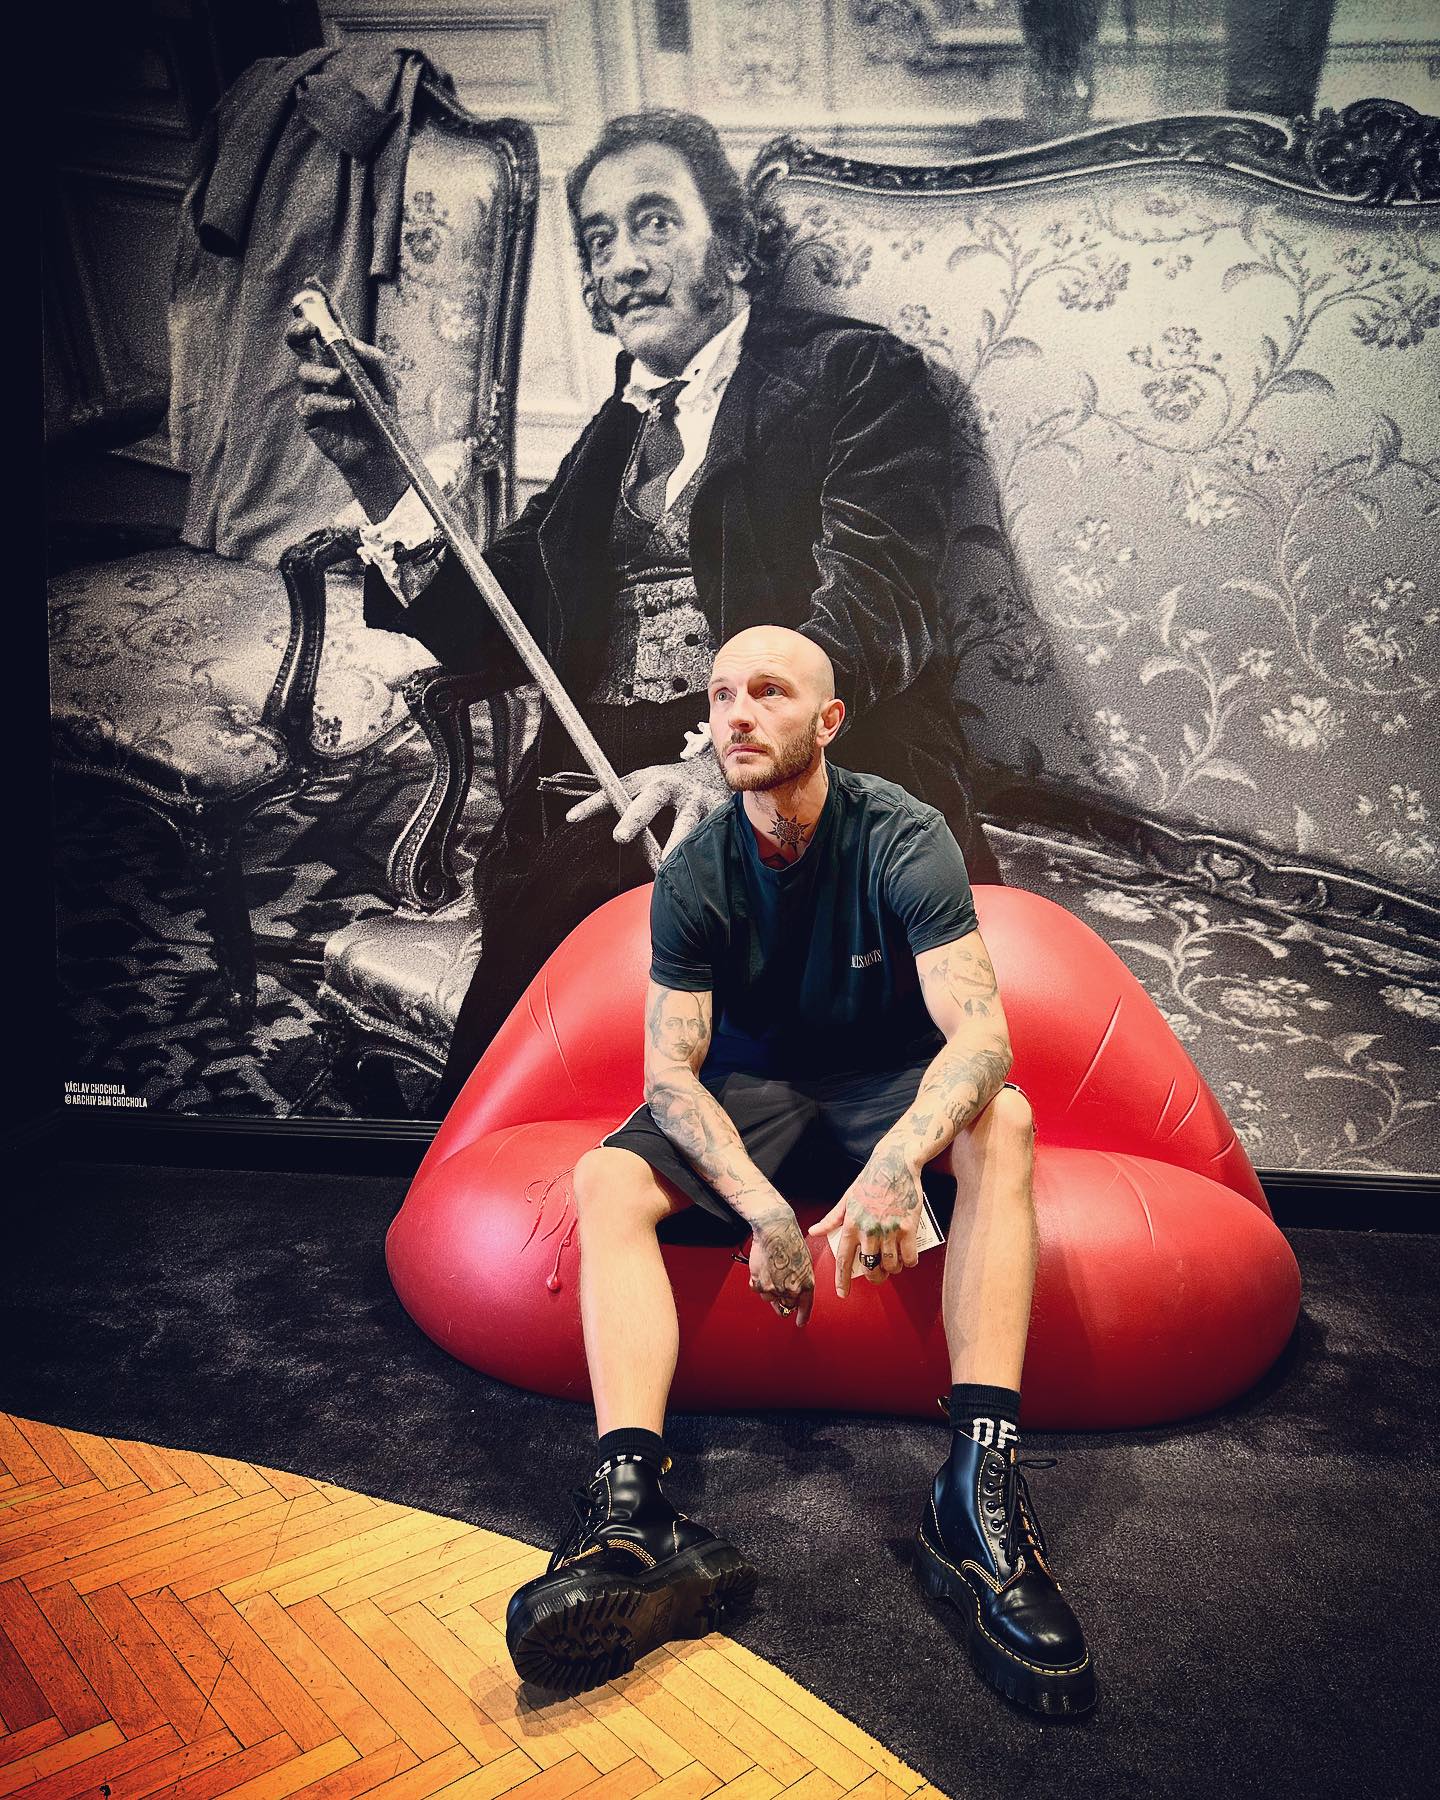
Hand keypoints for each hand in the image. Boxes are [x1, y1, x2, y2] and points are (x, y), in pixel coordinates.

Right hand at [286, 321, 405, 517]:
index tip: (309, 289)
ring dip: (322, 373)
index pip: (324, 328)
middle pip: (298, 343)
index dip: (316, 308)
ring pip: (304, 372)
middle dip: (299, 331)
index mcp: (337, 357)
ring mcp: (313, 392)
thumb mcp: (386, 382)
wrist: (379, 450)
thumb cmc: (380, 412)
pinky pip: (310, 402)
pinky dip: (329, 401)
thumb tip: (352, 343)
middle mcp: (321, 371)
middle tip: (309, 329)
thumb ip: (374, 358)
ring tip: (341, 380)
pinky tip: (347, 406)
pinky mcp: (310, 416)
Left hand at [566, 755, 728, 857]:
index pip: (616, 790)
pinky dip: (707, 850)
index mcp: (650, 779)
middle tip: (620, 836)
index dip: (594, 803)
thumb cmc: (676, 785)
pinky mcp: (720, 812)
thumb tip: (577, 818)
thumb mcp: (650, 784)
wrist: (720, 769)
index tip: (572, 817)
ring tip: (664, 863)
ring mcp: (698, 799)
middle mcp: (673, 786)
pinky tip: (701, 871)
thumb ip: (623, 802)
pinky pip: (713, 833)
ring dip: (674, 843)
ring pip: (686, 821)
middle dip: (635, 817)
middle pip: (651, 799)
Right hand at [746, 1205, 815, 1327]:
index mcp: (806, 1283)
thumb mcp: (804, 1262)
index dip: (802, 1316)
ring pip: (769, 1297)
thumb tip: (793, 1293)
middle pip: (786, 1304)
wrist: (775, 1229)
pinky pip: (757, 1289)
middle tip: (779, 1282)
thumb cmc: (790, 1240)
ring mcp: (775, 1288)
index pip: (805, 1306)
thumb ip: (800, 1280)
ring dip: (769, 1288)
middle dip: (783, 1297)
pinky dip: (757, 1281)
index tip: (799, 1322)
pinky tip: (762, 1267)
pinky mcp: (760, 1283)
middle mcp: (791, 1289)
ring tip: (771, 1268)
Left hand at [810, 1143, 924, 1296]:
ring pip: (891, 1265)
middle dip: (875, 1277)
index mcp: (851, 1224)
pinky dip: (908, 1263)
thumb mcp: (847, 1199)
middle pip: (871, 1268)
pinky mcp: (908, 1228)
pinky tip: (907, 1259)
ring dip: (892, 1270)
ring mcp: (889, 1230)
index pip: (844, 1259)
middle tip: (877, 1275)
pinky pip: (909, 1257)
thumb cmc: (869, 1181)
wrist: (895, 1165)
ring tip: (893, 1265)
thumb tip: (813, 1231)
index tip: (843, 1294)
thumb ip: (831, 1219)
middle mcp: (869, 1230)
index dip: (842, 1280)